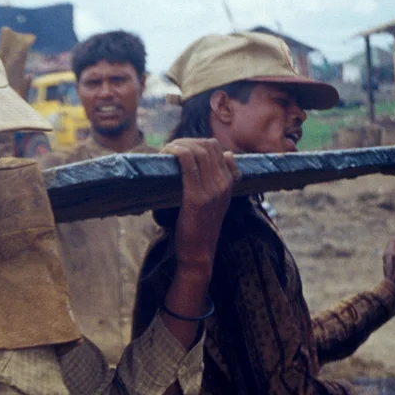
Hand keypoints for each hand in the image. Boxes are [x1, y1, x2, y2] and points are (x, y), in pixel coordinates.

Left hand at [163, 138, 239, 274]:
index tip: (179, 148)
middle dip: (185, 141)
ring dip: (178, 145)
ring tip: (164, 151)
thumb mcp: (217, 201)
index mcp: (229, 183)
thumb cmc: (201, 227)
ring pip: (199, 152)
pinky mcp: (197, 198)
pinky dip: (177, 153)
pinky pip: (189, 165)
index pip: (217, 149)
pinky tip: (166, 154)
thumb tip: (227, 154)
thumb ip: (222, 180)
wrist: (199, 252)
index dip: (196, 143)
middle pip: (207, 146)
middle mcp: (224, 184)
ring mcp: (213, 190)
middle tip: (168, 148)